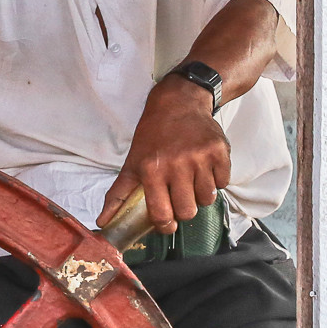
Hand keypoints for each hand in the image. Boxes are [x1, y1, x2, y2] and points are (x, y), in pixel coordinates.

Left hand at [98, 76, 229, 234]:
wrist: (179, 103)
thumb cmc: (153, 135)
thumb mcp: (132, 162)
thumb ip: (117, 195)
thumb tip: (103, 222)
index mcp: (152, 169)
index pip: (162, 215)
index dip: (165, 225)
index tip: (167, 222)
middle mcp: (177, 164)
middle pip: (188, 211)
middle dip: (184, 209)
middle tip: (180, 194)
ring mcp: (201, 157)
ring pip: (207, 199)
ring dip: (200, 194)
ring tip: (192, 178)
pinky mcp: (220, 151)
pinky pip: (223, 182)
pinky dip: (216, 180)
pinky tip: (205, 167)